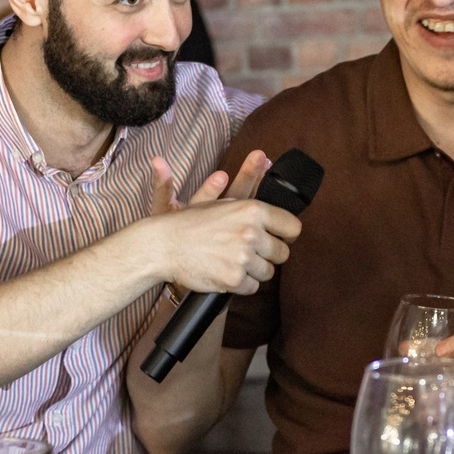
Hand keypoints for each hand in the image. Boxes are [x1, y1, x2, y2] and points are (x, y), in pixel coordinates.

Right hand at [142, 149, 300, 296]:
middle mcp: (250, 232)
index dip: (286, 236)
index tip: (279, 239)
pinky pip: (251, 287)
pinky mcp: (233, 279)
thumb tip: (268, 165)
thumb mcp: (220, 202)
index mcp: (252, 210)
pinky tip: (225, 274)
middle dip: (268, 255)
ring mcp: (242, 257)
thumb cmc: (190, 223)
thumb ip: (249, 196)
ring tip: (233, 262)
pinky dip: (240, 284)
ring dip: (253, 271)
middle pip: (282, 253)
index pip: (292, 227)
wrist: (161, 246)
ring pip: (267, 272)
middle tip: (251, 253)